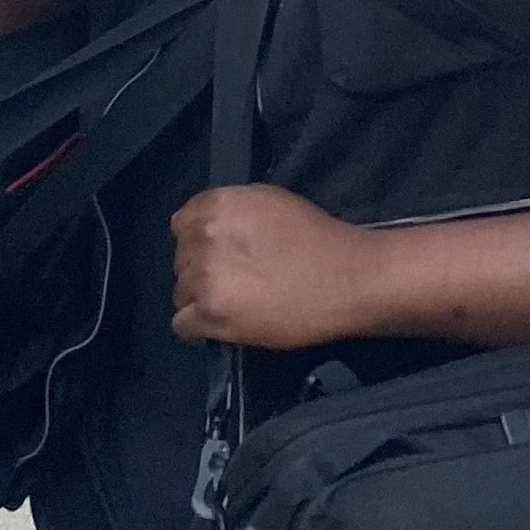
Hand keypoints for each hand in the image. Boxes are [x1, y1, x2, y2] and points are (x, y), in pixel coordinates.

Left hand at [170, 185, 376, 348]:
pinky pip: (181, 324)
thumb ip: (232, 210)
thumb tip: (206, 227)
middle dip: (202, 270)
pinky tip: (221, 326)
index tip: (220, 254)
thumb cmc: (318, 239)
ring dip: (201, 299)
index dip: (200, 241)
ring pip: (180, 292)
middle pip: (181, 260)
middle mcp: (206, 237)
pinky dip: (198, 327)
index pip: (181, 224)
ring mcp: (207, 278)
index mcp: (219, 205)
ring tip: (233, 304)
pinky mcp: (213, 315)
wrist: (349, 280)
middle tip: (234, 281)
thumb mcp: (271, 201)